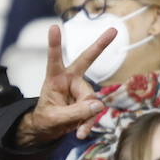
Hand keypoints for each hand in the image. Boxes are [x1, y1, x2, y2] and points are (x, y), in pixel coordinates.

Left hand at [14, 25, 113, 146]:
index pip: (54, 59)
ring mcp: (80, 89)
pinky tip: (81, 132)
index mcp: (54, 78)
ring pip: (92, 99)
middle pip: (86, 60)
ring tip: (77, 130)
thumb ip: (75, 112)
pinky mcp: (88, 100)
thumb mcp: (54, 118)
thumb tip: (99, 105)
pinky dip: (89, 123)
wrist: (48, 129)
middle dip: (100, 45)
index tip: (53, 27)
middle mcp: (69, 79)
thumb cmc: (45, 119)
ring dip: (86, 117)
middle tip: (114, 30)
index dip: (55, 44)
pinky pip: (95, 110)